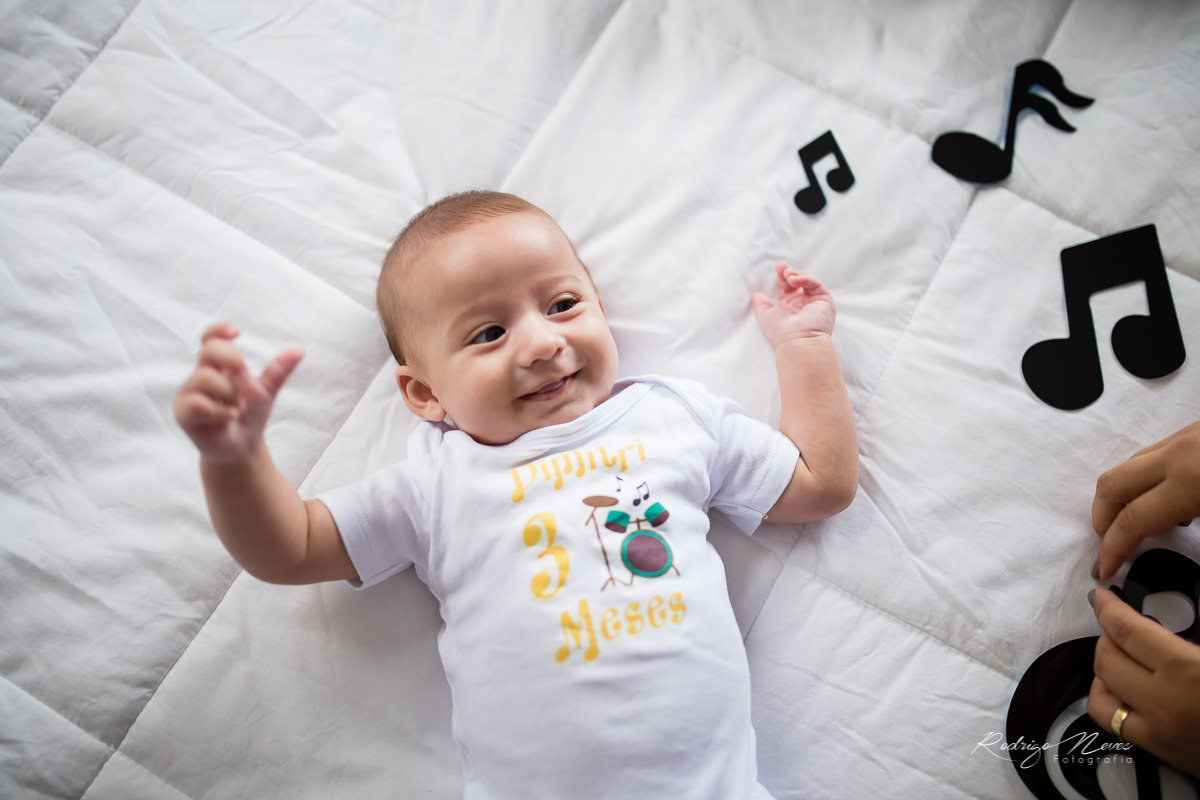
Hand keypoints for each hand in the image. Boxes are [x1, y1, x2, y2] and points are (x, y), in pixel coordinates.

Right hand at [173, 322, 303, 463]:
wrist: (240, 449)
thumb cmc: (249, 416)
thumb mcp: (267, 392)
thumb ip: (278, 371)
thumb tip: (299, 349)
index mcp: (218, 366)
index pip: (210, 338)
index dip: (218, 330)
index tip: (237, 332)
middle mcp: (200, 375)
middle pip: (209, 350)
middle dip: (231, 358)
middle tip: (244, 374)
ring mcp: (189, 393)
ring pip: (205, 378)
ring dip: (230, 394)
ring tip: (238, 409)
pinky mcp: (183, 413)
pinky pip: (198, 404)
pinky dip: (220, 411)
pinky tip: (230, 418)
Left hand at [750, 262, 836, 347]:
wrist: (797, 342)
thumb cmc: (781, 333)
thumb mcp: (765, 316)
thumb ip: (760, 304)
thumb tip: (756, 295)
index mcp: (790, 306)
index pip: (787, 286)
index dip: (782, 276)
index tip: (778, 268)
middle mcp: (803, 303)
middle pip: (798, 281)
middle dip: (790, 272)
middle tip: (782, 267)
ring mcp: (814, 302)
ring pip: (808, 281)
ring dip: (798, 275)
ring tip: (788, 276)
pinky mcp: (825, 300)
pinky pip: (816, 284)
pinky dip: (806, 279)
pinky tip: (794, 280)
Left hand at [1088, 587, 1199, 775]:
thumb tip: (1197, 598)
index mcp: (1185, 670)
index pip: (1127, 631)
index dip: (1108, 608)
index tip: (1101, 596)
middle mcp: (1162, 702)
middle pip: (1107, 659)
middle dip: (1108, 636)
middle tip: (1124, 627)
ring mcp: (1157, 731)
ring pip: (1100, 695)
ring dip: (1104, 670)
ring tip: (1123, 658)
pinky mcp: (1160, 752)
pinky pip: (1113, 724)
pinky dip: (1110, 701)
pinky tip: (1126, 690)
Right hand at [1092, 422, 1199, 579]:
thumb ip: (1192, 539)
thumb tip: (1181, 576)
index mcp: (1189, 481)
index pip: (1131, 520)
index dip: (1112, 549)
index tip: (1104, 569)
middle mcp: (1178, 454)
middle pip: (1110, 485)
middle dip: (1101, 518)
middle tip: (1109, 543)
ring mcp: (1185, 435)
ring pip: (1129, 465)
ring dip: (1122, 496)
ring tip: (1136, 523)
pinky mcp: (1195, 428)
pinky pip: (1153, 454)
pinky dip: (1146, 478)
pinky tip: (1166, 497)